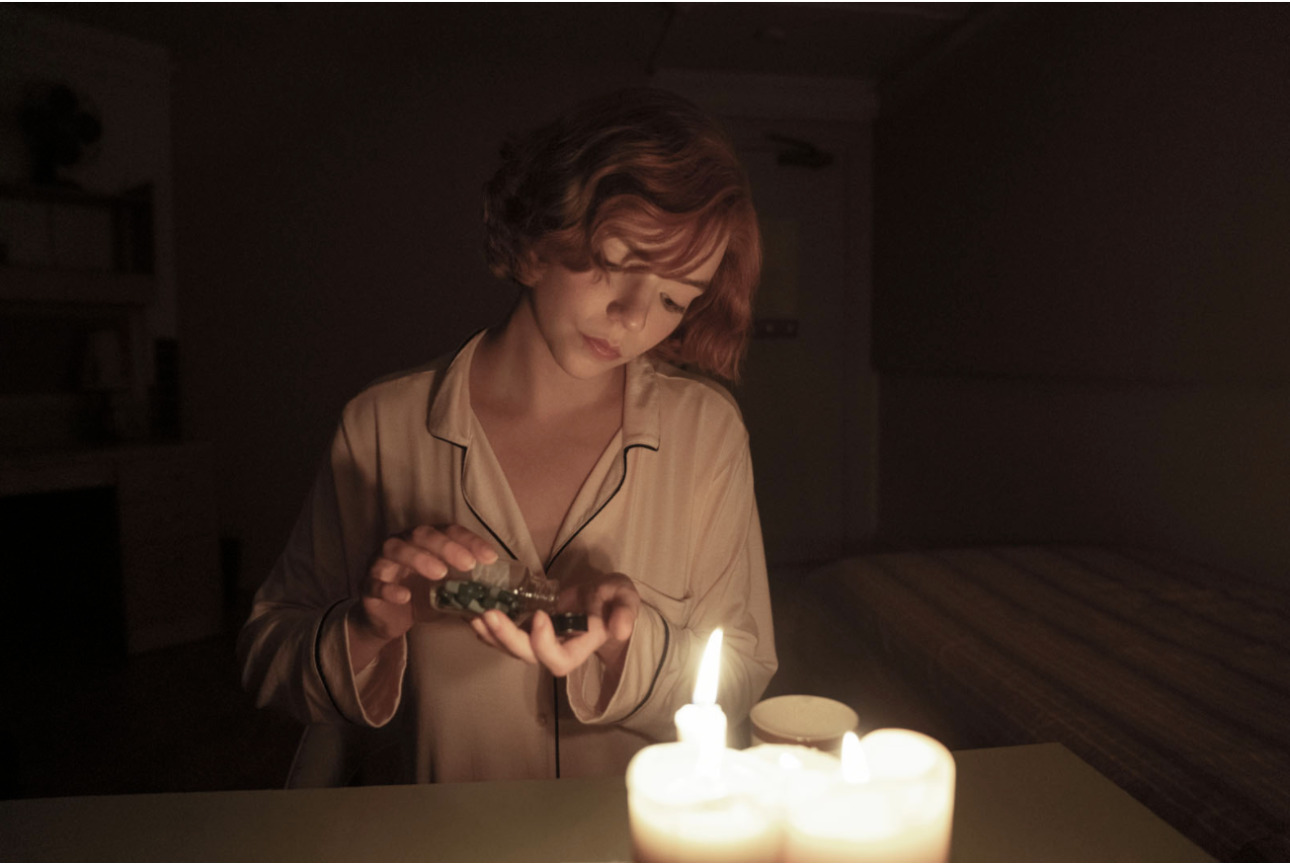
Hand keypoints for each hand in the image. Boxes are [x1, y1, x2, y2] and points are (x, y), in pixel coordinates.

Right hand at [346, 524, 497, 671]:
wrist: (387, 620)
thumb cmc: (420, 597)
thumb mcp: (448, 593)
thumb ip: (468, 590)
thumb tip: (499, 599)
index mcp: (425, 541)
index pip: (449, 531)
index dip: (470, 541)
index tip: (490, 558)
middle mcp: (402, 544)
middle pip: (421, 534)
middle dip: (446, 546)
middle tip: (467, 564)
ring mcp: (382, 562)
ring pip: (395, 550)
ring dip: (419, 559)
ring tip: (439, 574)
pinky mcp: (367, 585)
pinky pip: (375, 582)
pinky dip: (389, 588)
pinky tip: (404, 596)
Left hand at [471, 572, 638, 686]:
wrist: (602, 599)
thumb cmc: (613, 599)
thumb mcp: (625, 597)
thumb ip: (625, 611)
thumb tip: (621, 630)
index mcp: (581, 647)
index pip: (558, 660)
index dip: (545, 643)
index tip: (540, 615)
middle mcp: (556, 649)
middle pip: (528, 656)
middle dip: (507, 638)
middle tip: (489, 614)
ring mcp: (538, 641)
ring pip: (511, 649)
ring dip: (492, 635)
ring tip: (474, 616)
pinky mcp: (527, 630)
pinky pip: (505, 637)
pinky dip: (488, 629)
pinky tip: (473, 615)